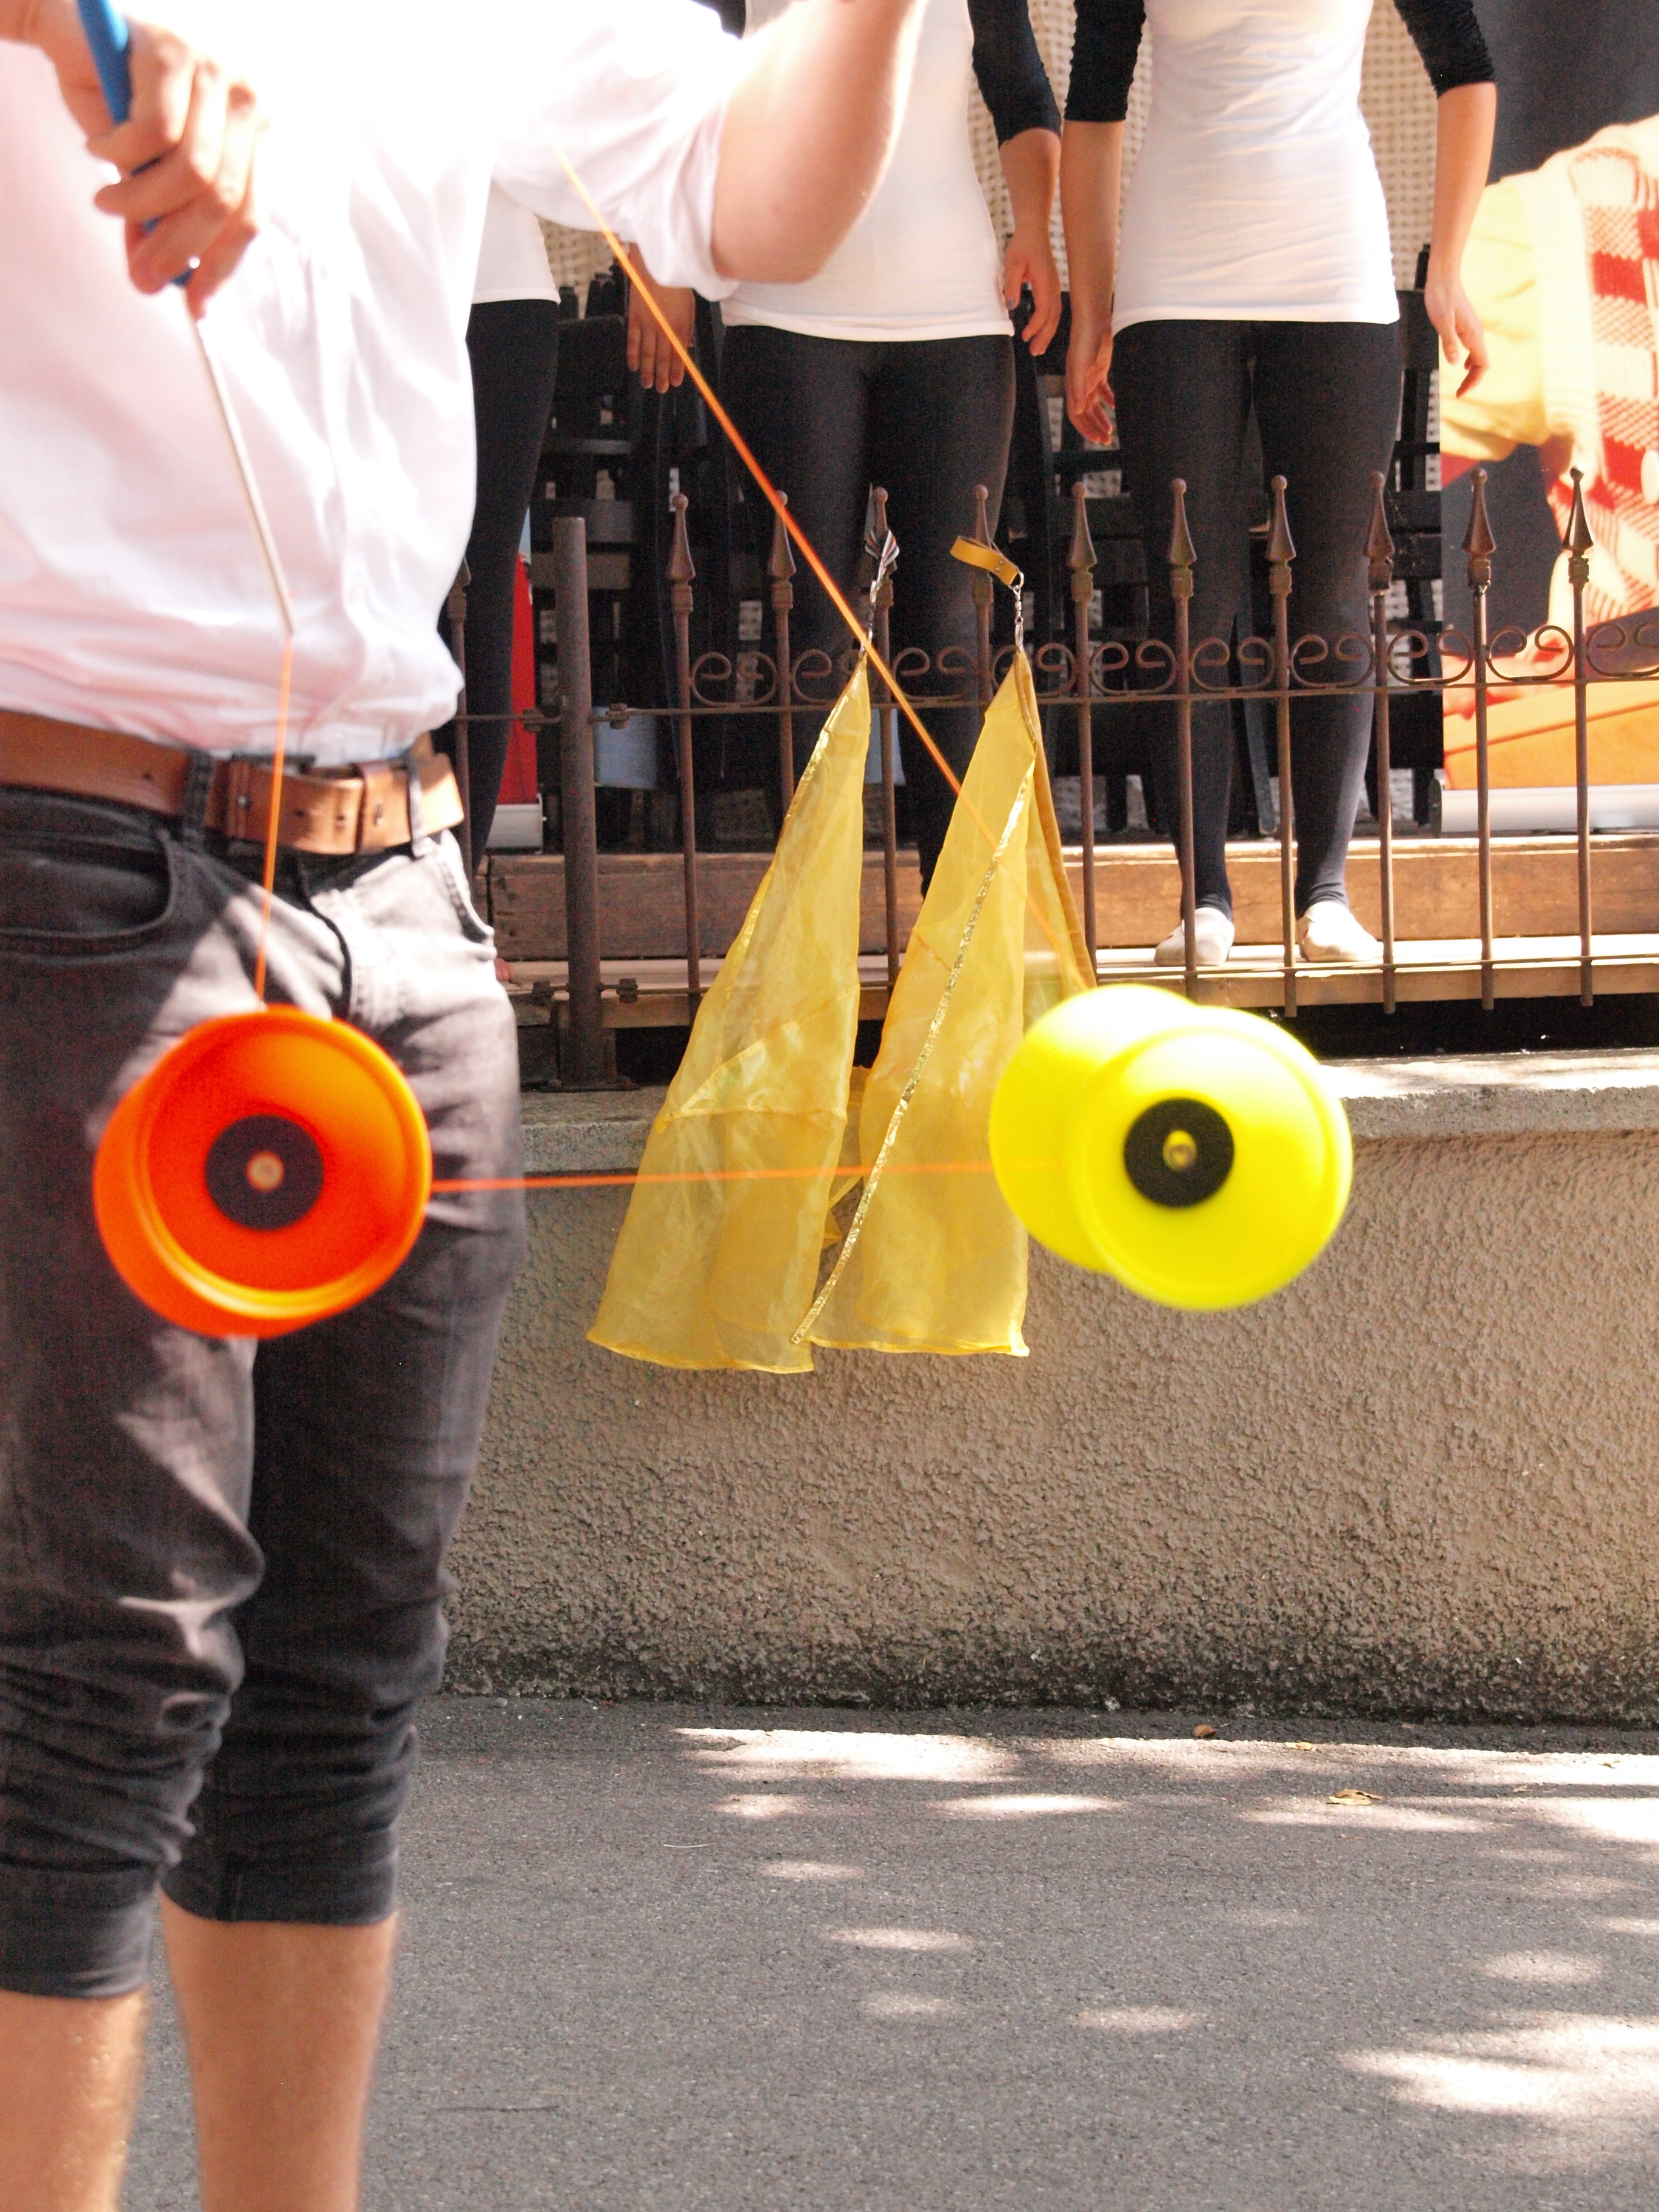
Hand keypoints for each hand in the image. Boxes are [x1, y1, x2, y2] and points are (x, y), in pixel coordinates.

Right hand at [11, 0, 260, 312]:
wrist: (71, 32)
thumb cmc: (117, 104)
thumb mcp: (145, 174)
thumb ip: (159, 222)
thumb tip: (157, 284)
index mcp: (255, 135)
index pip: (252, 214)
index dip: (222, 265)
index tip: (193, 305)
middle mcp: (248, 101)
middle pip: (223, 200)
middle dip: (177, 246)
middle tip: (138, 270)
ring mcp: (216, 71)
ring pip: (192, 172)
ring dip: (141, 202)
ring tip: (106, 201)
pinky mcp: (174, 52)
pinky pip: (154, 132)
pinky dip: (119, 153)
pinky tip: (97, 147)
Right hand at [624, 245, 695, 391]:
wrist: (657, 265)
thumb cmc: (675, 282)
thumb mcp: (689, 307)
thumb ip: (687, 329)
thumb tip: (687, 346)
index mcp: (679, 326)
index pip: (678, 355)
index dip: (677, 371)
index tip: (676, 382)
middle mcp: (663, 329)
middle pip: (662, 358)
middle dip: (662, 376)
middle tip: (661, 389)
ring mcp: (647, 324)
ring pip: (647, 353)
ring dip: (647, 370)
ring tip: (648, 383)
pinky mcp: (634, 317)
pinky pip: (632, 340)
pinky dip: (632, 355)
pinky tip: (633, 366)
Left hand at [1003, 226, 1060, 354]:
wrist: (1034, 231)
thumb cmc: (1023, 245)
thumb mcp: (1012, 263)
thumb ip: (1012, 285)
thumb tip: (1011, 306)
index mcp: (1045, 281)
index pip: (1044, 310)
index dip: (1035, 326)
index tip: (1025, 336)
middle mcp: (1053, 286)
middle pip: (1053, 317)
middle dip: (1045, 336)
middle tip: (1035, 352)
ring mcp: (1055, 287)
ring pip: (1055, 315)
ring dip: (1048, 333)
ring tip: (1039, 348)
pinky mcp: (1052, 287)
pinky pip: (1054, 309)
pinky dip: (1049, 323)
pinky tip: (1042, 332)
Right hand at [1066, 317, 1113, 445]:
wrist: (1094, 320)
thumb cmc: (1085, 341)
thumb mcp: (1081, 366)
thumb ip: (1078, 389)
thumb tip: (1077, 411)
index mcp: (1073, 386)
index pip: (1076, 415)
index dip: (1085, 429)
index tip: (1097, 439)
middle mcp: (1080, 385)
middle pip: (1085, 413)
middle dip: (1094, 428)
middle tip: (1105, 440)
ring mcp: (1090, 378)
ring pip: (1094, 404)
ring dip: (1101, 418)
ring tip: (1110, 430)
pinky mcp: (1099, 370)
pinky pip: (1102, 390)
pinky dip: (1108, 400)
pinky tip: (1116, 406)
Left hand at [1425, 263, 1488, 398]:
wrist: (1444, 277)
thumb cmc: (1441, 297)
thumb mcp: (1442, 322)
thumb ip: (1449, 342)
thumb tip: (1456, 363)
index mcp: (1473, 335)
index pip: (1482, 364)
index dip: (1473, 381)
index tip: (1461, 393)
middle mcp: (1476, 333)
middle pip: (1482, 363)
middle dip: (1473, 380)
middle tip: (1459, 393)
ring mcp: (1472, 329)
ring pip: (1478, 355)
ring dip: (1472, 371)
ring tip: (1461, 383)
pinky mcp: (1466, 325)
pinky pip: (1473, 347)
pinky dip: (1469, 359)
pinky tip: (1462, 363)